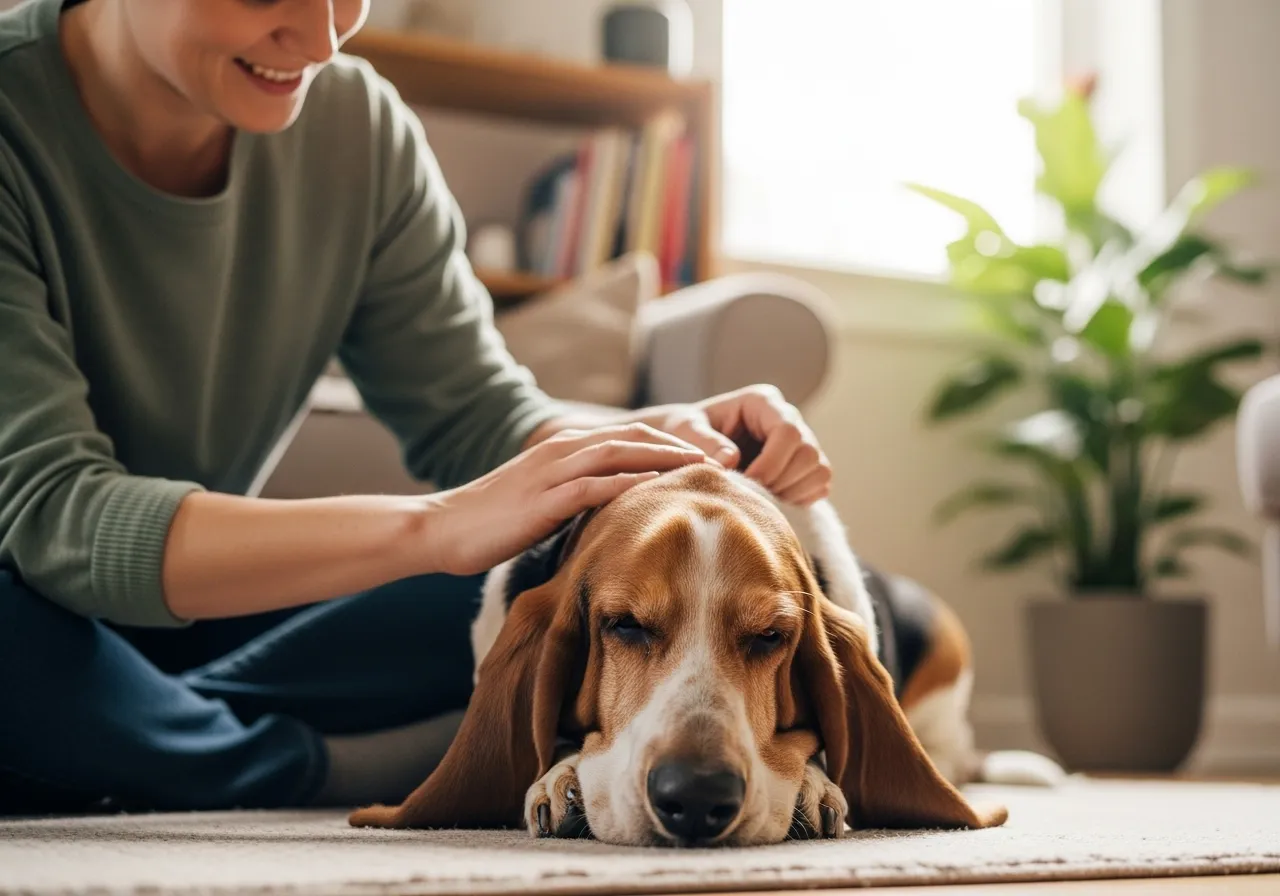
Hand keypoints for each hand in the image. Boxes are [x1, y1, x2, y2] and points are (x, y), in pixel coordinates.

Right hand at [421, 423, 708, 574]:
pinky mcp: (543, 498)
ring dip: (666, 458)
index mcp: (565, 449)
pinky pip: (592, 486)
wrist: (442, 528)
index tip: (710, 457)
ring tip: (703, 467)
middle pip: (636, 437)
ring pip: (620, 454)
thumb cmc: (492, 522)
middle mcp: (563, 451)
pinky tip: (656, 488)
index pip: (632, 436)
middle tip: (724, 458)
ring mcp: (552, 472)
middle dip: (683, 445)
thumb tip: (615, 511)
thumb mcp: (544, 503)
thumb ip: (578, 497)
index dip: (674, 442)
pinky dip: (627, 484)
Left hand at [635, 385, 831, 504]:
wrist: (692, 445)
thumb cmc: (687, 432)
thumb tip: (730, 460)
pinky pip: (819, 487)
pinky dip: (799, 500)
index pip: (788, 430)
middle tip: (751, 493)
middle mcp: (788, 418)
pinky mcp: (805, 468)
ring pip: (819, 471)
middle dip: (780, 480)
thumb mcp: (686, 430)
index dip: (771, 462)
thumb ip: (704, 442)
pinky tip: (770, 501)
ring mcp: (802, 442)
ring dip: (791, 492)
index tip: (746, 481)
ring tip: (758, 497)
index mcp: (763, 401)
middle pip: (809, 453)